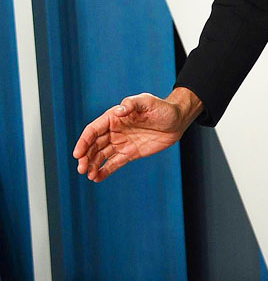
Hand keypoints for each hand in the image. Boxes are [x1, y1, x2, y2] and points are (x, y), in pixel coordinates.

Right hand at [73, 87, 202, 181]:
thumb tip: (119, 110)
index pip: (93, 130)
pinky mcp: (130, 153)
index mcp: (114, 117)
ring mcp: (122, 143)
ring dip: (93, 165)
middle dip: (86, 157)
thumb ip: (132, 104)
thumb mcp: (147, 102)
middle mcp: (114, 131)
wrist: (177, 120)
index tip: (77, 154)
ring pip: (102, 156)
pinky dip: (105, 171)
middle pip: (94, 145)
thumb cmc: (162, 108)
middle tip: (81, 169)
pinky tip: (96, 178)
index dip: (84, 142)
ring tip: (88, 176)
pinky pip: (115, 163)